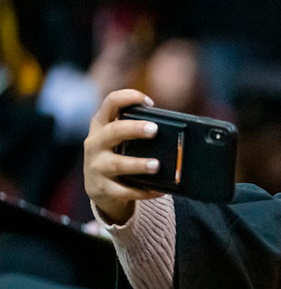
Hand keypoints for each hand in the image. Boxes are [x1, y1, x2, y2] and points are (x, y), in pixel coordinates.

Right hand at [83, 89, 162, 224]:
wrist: (99, 188)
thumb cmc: (117, 156)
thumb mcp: (120, 140)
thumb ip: (137, 131)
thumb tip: (176, 130)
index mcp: (101, 126)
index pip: (110, 103)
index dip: (128, 97)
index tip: (149, 102)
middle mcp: (96, 143)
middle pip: (113, 131)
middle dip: (134, 129)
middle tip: (154, 129)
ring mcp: (96, 166)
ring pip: (117, 164)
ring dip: (138, 164)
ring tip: (157, 165)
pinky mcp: (101, 188)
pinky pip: (123, 191)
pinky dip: (142, 191)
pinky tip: (158, 190)